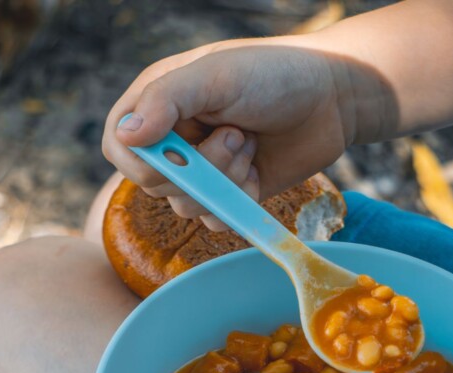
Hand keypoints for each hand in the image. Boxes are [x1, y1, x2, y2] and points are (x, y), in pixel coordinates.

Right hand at [103, 39, 392, 228]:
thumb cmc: (274, 73)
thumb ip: (167, 101)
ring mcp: (203, 169)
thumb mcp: (215, 77)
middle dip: (199, 167)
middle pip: (154, 184)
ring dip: (224, 179)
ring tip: (249, 142)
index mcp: (158, 102)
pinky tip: (257, 168)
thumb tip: (126, 136)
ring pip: (186, 206)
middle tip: (235, 133)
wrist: (332, 98)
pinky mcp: (232, 194)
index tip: (179, 152)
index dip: (142, 161)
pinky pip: (216, 220)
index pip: (120, 148)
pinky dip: (238, 201)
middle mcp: (174, 138)